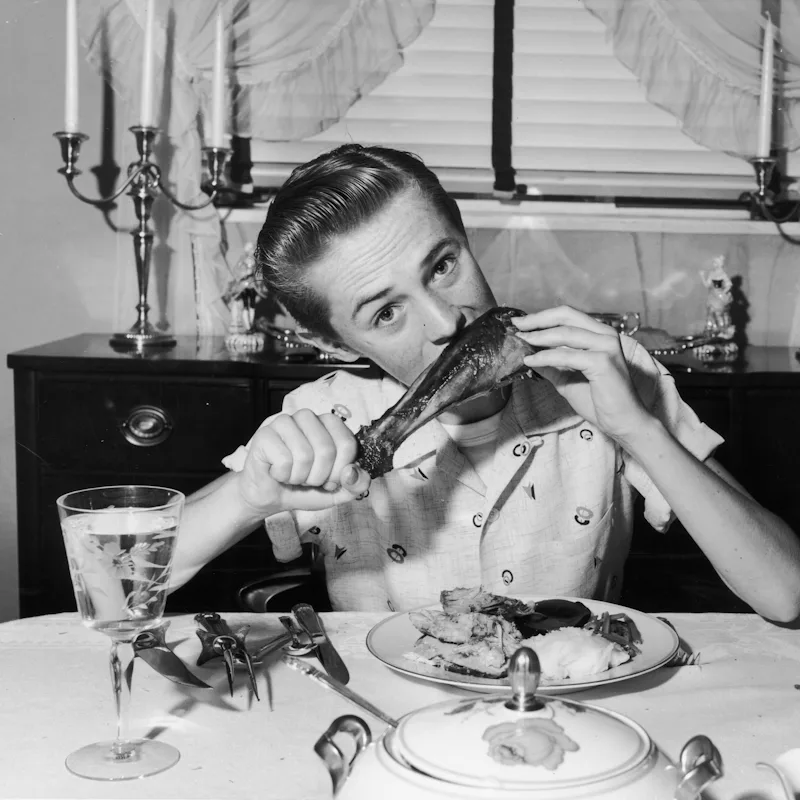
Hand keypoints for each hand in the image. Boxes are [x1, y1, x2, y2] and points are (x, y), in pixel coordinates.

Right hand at [235, 409, 370, 515]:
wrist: (271, 497)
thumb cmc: (304, 488)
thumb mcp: (338, 491)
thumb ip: (356, 484)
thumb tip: (352, 472)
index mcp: (330, 424)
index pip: (348, 444)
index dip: (340, 470)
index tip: (329, 479)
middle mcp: (308, 417)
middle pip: (326, 450)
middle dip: (318, 476)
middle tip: (307, 480)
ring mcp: (285, 422)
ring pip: (304, 455)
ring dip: (299, 477)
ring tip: (292, 475)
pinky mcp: (265, 434)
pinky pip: (283, 460)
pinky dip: (282, 475)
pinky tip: (277, 472)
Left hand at [512, 306, 651, 442]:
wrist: (622, 422)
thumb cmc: (599, 401)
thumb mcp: (567, 378)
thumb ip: (551, 364)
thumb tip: (527, 354)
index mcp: (599, 334)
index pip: (567, 315)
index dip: (541, 317)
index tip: (519, 322)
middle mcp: (606, 335)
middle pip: (565, 316)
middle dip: (537, 320)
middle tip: (515, 325)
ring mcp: (606, 346)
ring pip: (565, 333)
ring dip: (538, 337)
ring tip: (519, 342)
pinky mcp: (603, 361)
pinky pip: (566, 355)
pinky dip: (545, 357)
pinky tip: (530, 361)